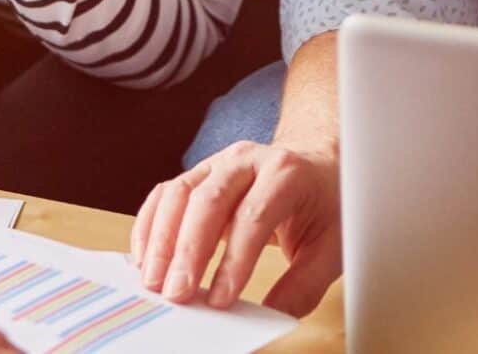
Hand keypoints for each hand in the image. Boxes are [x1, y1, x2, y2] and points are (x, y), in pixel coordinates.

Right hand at [130, 141, 342, 317]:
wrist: (318, 164)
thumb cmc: (326, 204)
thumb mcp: (331, 245)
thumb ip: (303, 285)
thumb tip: (270, 318)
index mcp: (286, 173)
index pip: (254, 215)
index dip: (235, 259)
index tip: (221, 299)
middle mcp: (247, 160)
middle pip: (208, 200)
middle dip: (187, 251)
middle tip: (177, 295)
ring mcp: (218, 163)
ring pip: (179, 193)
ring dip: (161, 240)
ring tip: (153, 281)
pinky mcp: (199, 174)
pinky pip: (165, 194)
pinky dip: (150, 226)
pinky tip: (146, 258)